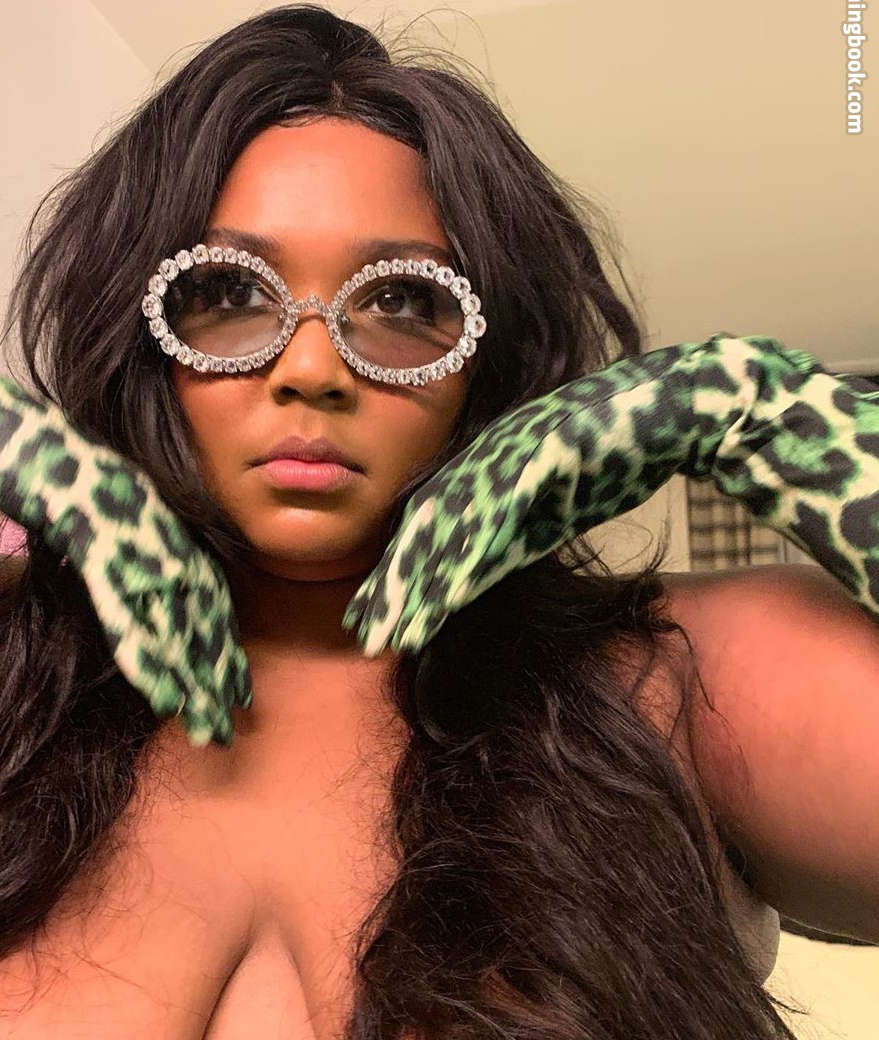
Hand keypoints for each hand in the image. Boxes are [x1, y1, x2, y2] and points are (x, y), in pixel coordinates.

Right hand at [0, 364, 252, 745]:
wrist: (21, 435)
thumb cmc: (62, 472)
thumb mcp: (113, 515)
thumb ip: (138, 550)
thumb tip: (153, 588)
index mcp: (172, 536)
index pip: (210, 605)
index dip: (224, 653)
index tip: (239, 696)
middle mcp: (165, 544)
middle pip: (201, 625)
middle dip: (215, 683)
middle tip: (229, 733)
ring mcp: (136, 548)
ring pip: (173, 629)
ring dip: (190, 685)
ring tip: (208, 729)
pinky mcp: (100, 552)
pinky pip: (127, 616)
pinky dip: (148, 659)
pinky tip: (164, 697)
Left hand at [341, 334, 772, 655]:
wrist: (670, 405)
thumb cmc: (610, 456)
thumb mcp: (547, 511)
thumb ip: (505, 540)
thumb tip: (464, 583)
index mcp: (482, 472)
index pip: (427, 530)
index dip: (399, 577)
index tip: (372, 621)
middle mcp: (487, 460)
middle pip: (428, 530)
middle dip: (398, 587)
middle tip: (369, 635)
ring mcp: (512, 453)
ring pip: (456, 524)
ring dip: (425, 581)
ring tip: (400, 628)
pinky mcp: (543, 450)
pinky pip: (502, 510)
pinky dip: (476, 552)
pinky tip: (452, 590)